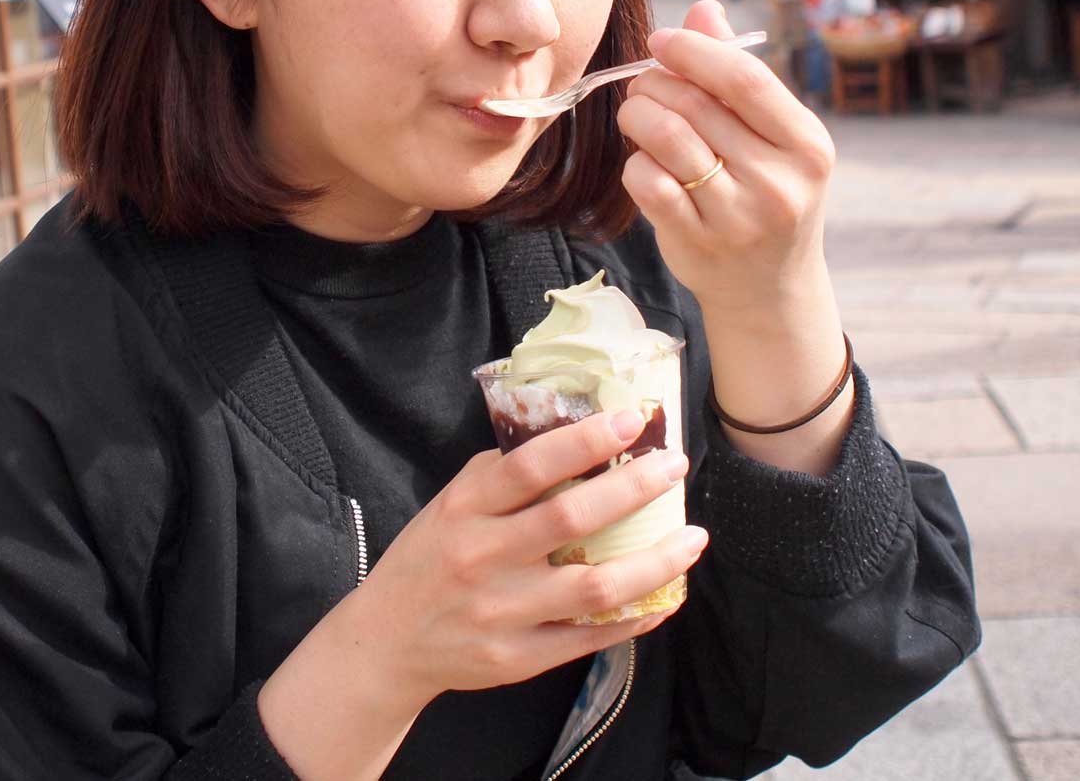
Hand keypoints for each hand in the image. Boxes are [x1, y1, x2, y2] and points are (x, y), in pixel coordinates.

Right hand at [260, 413, 703, 775]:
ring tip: (693, 539)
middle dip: (634, 489)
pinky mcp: (519, 657)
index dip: (585, 441)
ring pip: (596, 586)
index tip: (632, 420)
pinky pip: (590, 636)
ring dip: (655, 561)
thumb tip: (569, 435)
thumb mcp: (448, 506)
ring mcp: (503, 612)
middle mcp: (483, 557)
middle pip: (572, 519)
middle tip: (676, 466)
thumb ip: (500, 475)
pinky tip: (666, 596)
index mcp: (465, 509)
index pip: (530, 466)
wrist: (386, 643)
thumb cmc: (428, 560)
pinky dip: (636, 616)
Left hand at [615, 0, 834, 322]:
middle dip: (655, 83)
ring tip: (637, 115)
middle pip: (696, 105)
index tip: (662, 41)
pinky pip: (647, 181)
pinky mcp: (698, 241)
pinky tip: (645, 163)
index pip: (745, 79)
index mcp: (807, 144)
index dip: (694, 51)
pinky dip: (636, 163)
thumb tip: (704, 10)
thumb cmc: (767, 195)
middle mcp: (779, 181)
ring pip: (666, 138)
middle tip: (642, 84)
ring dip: (638, 116)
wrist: (769, 289)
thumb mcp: (772, 138)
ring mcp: (738, 216)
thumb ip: (737, 74)